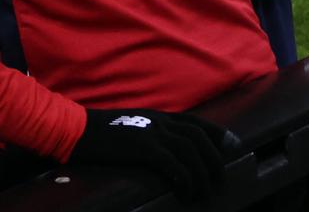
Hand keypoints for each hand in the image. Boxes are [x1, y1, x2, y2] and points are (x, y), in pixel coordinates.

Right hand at [69, 107, 232, 198]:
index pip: (195, 122)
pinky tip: (184, 192)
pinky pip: (174, 165)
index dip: (217, 134)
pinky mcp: (144, 147)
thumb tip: (164, 150)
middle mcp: (159, 121)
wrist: (76, 130)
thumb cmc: (99, 132)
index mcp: (158, 116)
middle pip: (199, 137)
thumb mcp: (130, 125)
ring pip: (191, 151)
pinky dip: (185, 179)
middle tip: (219, 180)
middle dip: (214, 159)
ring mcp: (152, 133)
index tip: (232, 146)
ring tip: (203, 193)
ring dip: (202, 174)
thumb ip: (149, 132)